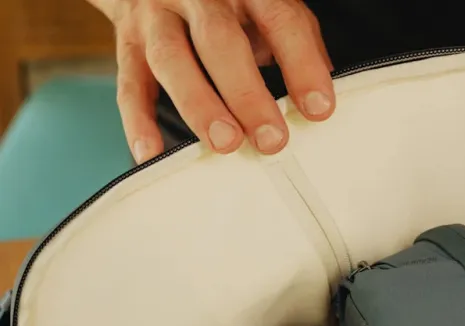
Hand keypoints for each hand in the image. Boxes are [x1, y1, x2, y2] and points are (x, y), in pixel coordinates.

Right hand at [92, 0, 334, 161]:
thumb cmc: (229, 6)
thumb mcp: (268, 9)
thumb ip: (296, 44)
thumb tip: (320, 95)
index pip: (278, 19)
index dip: (301, 64)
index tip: (319, 109)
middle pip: (219, 40)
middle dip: (247, 94)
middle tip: (271, 140)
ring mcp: (155, 16)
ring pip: (172, 59)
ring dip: (199, 106)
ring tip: (224, 144)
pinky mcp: (126, 43)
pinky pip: (130, 84)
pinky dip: (139, 121)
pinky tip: (152, 153)